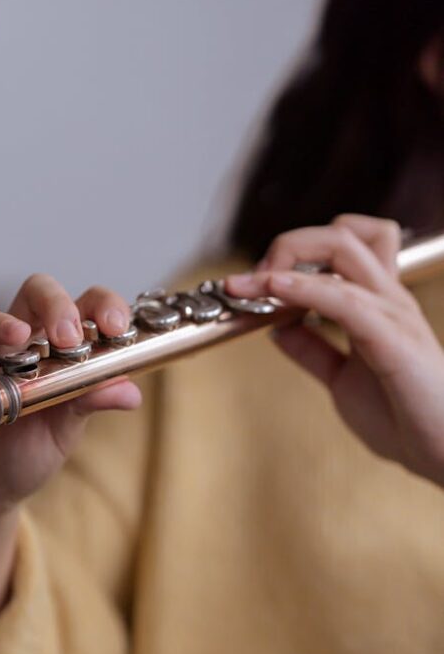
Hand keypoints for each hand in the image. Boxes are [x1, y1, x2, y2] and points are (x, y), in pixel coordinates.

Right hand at [0, 276, 141, 514]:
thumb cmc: (28, 454)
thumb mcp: (67, 431)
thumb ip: (91, 403)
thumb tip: (130, 391)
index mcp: (60, 349)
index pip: (85, 307)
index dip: (103, 306)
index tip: (115, 328)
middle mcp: (23, 344)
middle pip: (36, 294)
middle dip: (55, 304)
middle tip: (67, 336)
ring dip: (2, 322)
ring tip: (19, 337)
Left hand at [225, 214, 443, 486]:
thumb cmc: (406, 420)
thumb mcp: (342, 380)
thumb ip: (314, 352)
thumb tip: (277, 329)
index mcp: (377, 304)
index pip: (341, 245)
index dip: (291, 254)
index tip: (250, 286)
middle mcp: (386, 297)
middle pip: (340, 234)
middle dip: (287, 245)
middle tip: (251, 282)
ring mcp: (392, 312)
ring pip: (341, 248)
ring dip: (283, 261)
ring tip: (248, 286)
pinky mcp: (393, 337)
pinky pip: (344, 298)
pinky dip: (303, 288)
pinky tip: (273, 292)